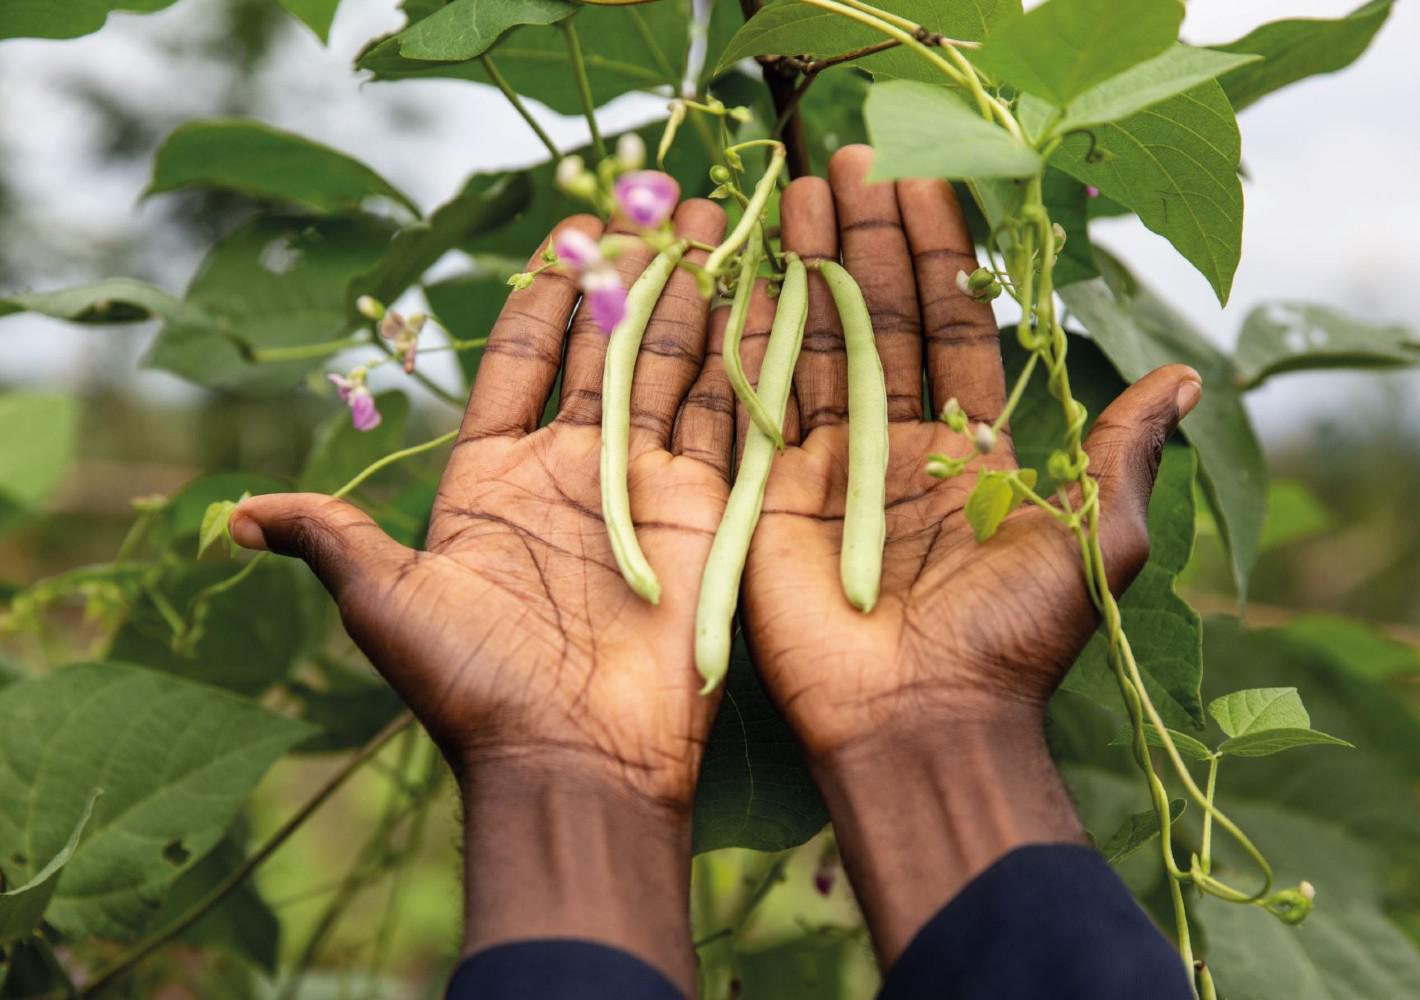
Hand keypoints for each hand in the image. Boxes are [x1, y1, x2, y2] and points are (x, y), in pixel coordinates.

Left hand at [230, 201, 731, 989]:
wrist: (574, 759)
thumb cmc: (472, 685)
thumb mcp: (388, 604)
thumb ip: (332, 540)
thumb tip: (236, 519)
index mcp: (493, 479)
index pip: (519, 363)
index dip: (539, 299)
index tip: (561, 237)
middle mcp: (573, 471)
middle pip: (603, 350)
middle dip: (630, 277)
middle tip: (653, 205)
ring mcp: (644, 488)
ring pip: (671, 370)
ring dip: (691, 297)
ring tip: (710, 223)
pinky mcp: (708, 511)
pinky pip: (724, 417)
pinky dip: (741, 356)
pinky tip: (756, 294)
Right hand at [738, 146, 1201, 961]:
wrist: (920, 720)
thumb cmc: (1014, 638)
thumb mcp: (1096, 541)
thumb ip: (1124, 453)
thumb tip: (1187, 374)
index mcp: (973, 452)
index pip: (953, 328)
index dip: (939, 256)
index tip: (924, 179)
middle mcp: (899, 448)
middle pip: (878, 320)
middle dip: (865, 240)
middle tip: (848, 158)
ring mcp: (831, 469)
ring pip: (818, 346)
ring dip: (808, 267)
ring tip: (796, 189)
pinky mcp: (774, 497)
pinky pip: (763, 402)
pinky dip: (755, 334)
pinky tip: (748, 267)